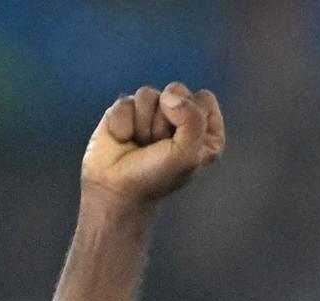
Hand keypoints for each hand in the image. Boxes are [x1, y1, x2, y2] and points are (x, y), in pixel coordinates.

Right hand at [81, 82, 224, 206]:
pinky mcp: (126, 110)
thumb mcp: (187, 153)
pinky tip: (122, 140)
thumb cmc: (155, 176)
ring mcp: (151, 111)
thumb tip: (168, 94)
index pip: (204, 99)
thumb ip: (192, 117)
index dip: (189, 118)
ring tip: (139, 144)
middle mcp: (179, 116)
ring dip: (142, 125)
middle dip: (163, 121)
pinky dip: (122, 125)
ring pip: (148, 95)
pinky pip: (125, 102)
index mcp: (204, 129)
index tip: (179, 144)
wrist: (115, 189)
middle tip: (157, 146)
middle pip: (176, 92)